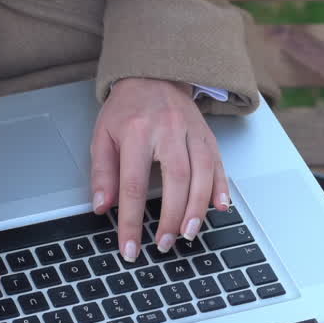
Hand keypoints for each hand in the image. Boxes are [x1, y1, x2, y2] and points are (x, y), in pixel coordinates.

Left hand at [90, 78, 231, 262]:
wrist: (153, 75)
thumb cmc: (126, 109)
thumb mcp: (102, 136)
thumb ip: (102, 173)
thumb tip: (102, 207)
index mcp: (137, 131)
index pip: (134, 185)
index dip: (132, 221)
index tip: (130, 247)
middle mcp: (168, 130)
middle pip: (176, 180)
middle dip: (171, 217)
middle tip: (164, 244)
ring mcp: (192, 132)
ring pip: (202, 173)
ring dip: (197, 209)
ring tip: (188, 233)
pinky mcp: (207, 135)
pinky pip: (218, 164)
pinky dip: (221, 188)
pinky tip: (220, 208)